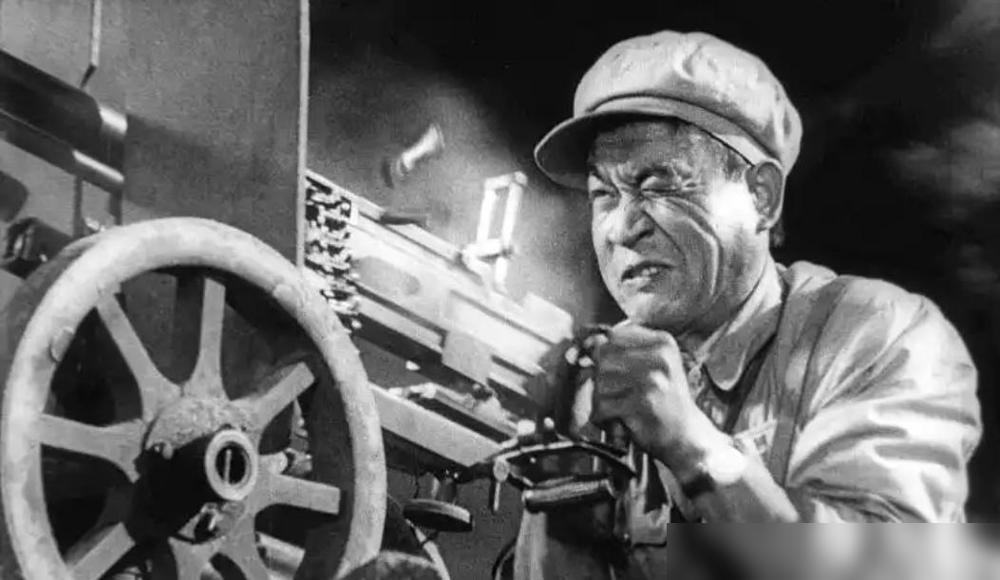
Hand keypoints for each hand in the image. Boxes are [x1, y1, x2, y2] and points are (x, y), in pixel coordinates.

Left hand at [589, 322, 727, 472]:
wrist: (686, 436)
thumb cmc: (664, 400)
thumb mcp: (653, 366)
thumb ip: (624, 351)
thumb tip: (589, 342)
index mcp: (663, 342)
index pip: (614, 336)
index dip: (601, 351)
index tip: (604, 368)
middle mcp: (660, 357)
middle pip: (603, 356)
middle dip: (600, 377)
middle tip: (615, 394)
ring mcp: (653, 380)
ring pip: (599, 381)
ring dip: (601, 400)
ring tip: (619, 408)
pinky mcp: (643, 404)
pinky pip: (603, 405)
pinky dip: (603, 417)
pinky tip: (618, 420)